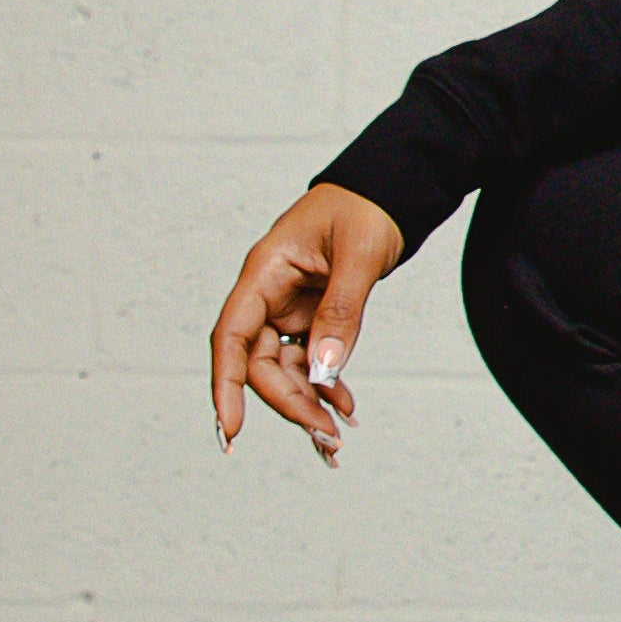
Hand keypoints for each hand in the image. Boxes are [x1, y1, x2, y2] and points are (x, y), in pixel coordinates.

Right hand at [210, 182, 402, 466]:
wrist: (393, 186)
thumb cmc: (367, 206)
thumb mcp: (358, 255)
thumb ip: (341, 311)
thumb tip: (324, 368)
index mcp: (266, 271)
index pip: (233, 335)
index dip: (227, 385)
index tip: (232, 428)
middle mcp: (270, 292)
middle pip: (260, 362)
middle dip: (288, 401)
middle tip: (323, 435)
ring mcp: (290, 305)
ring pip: (285, 366)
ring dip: (307, 400)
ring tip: (337, 430)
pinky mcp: (312, 313)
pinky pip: (310, 357)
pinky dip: (324, 382)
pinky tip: (342, 403)